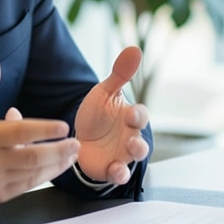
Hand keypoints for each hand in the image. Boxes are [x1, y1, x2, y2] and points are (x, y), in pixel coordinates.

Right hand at [0, 54, 79, 206]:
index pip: (20, 132)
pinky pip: (26, 186)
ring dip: (56, 165)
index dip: (45, 129)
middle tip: (76, 143)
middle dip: (59, 151)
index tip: (63, 126)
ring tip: (71, 155)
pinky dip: (43, 176)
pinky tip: (54, 167)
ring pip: (33, 174)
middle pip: (32, 157)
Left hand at [73, 46, 150, 183]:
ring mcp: (122, 155)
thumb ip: (120, 74)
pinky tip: (113, 170)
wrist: (81, 136)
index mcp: (130, 118)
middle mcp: (130, 137)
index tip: (130, 113)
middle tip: (132, 140)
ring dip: (132, 158)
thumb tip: (134, 49)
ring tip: (127, 154)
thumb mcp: (105, 93)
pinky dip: (119, 174)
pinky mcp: (111, 169)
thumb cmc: (98, 114)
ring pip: (134, 159)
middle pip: (142, 142)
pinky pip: (119, 174)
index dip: (137, 115)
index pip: (140, 116)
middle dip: (139, 143)